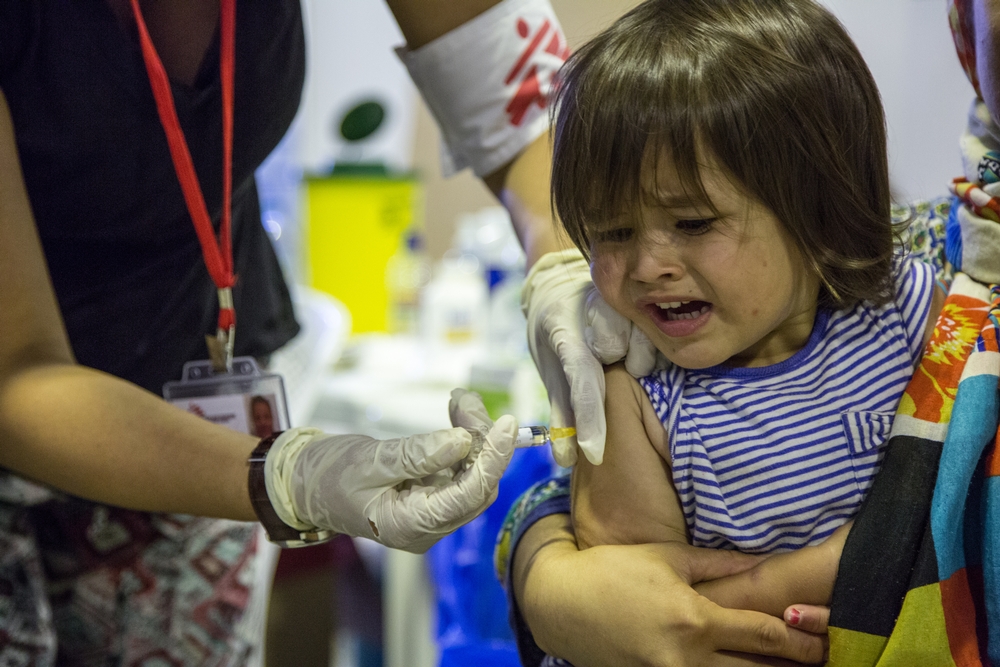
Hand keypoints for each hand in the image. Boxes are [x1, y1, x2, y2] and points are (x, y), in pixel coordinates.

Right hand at [264, 393, 516, 552]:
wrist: (305, 484)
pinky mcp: (433, 496)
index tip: (506, 423)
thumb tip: (463, 441)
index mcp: (411, 526)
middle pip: (477, 484)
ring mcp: (433, 512)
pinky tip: (456, 412)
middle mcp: (429, 526)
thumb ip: (416, 455)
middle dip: (482, 441)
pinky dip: (462, 440)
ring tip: (460, 400)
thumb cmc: (328, 475)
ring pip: (473, 474)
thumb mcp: (369, 460)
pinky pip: (460, 469)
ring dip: (475, 435)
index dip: (492, 459)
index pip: (468, 496)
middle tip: (466, 401)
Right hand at [516, 517, 826, 666]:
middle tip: (823, 656)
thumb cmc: (613, 570)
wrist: (560, 604)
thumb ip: (722, 564)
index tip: (827, 637)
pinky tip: (740, 666)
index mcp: (694, 619)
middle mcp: (686, 658)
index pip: (765, 635)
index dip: (802, 640)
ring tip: (786, 664)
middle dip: (792, 665)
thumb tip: (768, 563)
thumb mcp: (668, 557)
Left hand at [521, 249, 656, 465]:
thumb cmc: (555, 333)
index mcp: (565, 332)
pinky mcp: (639, 300)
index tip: (594, 454)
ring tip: (626, 358)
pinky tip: (645, 349)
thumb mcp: (550, 370)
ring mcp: (619, 302)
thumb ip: (562, 412)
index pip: (581, 379)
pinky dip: (656, 348)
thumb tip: (567, 461)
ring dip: (640, 359)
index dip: (590, 418)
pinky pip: (659, 331)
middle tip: (614, 366)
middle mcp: (593, 313)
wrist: (559, 285)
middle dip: (622, 371)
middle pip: (621, 354)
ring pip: (646, 343)